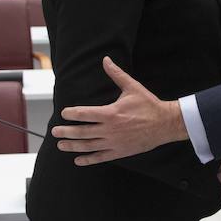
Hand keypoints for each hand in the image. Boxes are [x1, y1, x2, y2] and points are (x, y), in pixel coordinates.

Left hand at [52, 57, 187, 164]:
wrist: (165, 124)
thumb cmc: (148, 105)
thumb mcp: (132, 87)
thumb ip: (116, 74)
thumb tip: (106, 59)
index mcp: (111, 113)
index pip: (84, 114)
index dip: (72, 114)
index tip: (64, 113)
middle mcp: (110, 129)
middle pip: (82, 132)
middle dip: (66, 132)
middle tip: (55, 131)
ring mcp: (114, 142)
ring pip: (88, 146)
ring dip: (73, 146)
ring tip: (61, 145)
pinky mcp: (120, 152)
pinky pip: (100, 157)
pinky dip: (88, 159)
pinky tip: (78, 160)